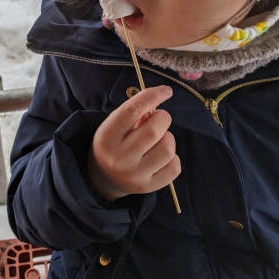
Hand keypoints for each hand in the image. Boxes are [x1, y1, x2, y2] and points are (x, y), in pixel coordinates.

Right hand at [88, 86, 179, 200]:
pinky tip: (161, 156)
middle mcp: (120, 158)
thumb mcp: (114, 124)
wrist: (103, 178)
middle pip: (154, 130)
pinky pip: (174, 166)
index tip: (166, 91)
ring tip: (158, 139)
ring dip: (168, 137)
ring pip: (167, 148)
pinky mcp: (148, 187)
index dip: (152, 96)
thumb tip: (158, 104)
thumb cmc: (113, 143)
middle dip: (163, 118)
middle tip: (158, 119)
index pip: (132, 110)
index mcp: (107, 137)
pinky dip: (173, 157)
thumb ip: (135, 112)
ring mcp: (135, 175)